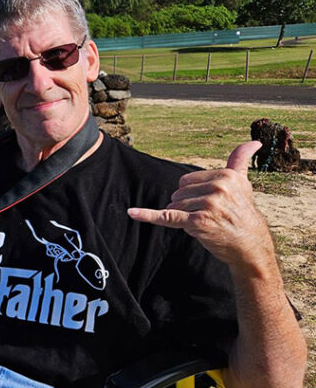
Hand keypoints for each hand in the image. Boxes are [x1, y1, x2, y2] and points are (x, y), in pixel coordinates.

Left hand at [127, 141, 271, 269]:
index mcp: (226, 176)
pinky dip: (148, 215)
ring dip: (183, 218)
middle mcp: (218, 188)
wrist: (250, 245)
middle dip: (186, 206)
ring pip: (174, 206)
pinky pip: (167, 217)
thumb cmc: (241, 213)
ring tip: (205, 224)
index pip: (186, 181)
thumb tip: (254, 142)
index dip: (192, 194)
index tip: (211, 204)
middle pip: (178, 193)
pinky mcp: (198, 222)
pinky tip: (132, 212)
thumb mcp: (243, 184)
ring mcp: (208, 205)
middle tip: (209, 216)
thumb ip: (240, 161)